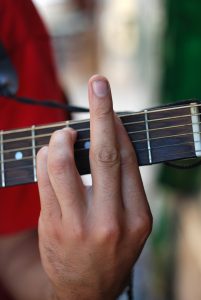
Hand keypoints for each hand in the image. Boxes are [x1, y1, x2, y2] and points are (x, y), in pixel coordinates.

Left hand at [37, 75, 151, 299]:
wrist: (87, 291)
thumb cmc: (114, 250)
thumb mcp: (133, 223)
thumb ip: (125, 185)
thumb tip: (109, 141)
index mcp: (137, 215)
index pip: (127, 159)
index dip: (117, 126)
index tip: (110, 104)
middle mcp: (110, 218)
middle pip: (103, 155)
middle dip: (100, 114)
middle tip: (98, 84)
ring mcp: (79, 223)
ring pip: (63, 165)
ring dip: (60, 139)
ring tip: (63, 133)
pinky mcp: (53, 226)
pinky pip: (44, 180)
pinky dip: (45, 158)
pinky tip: (49, 154)